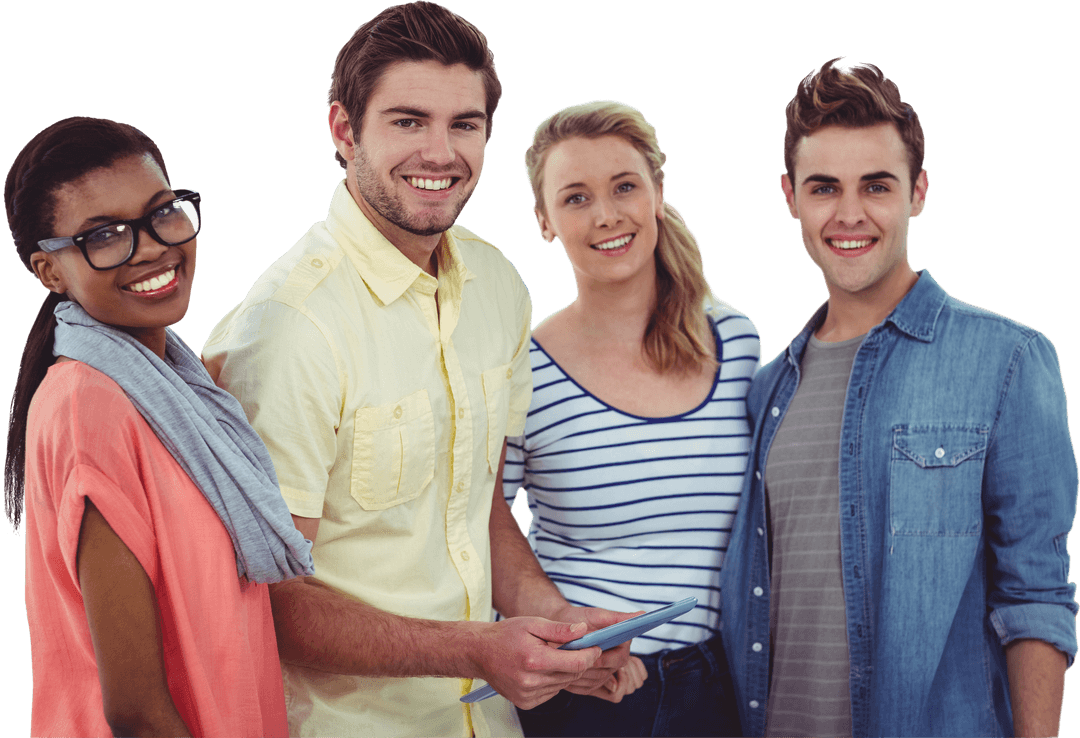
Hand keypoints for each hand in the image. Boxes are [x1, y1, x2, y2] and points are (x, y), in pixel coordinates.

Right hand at [476, 617, 601, 708]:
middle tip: (581, 649)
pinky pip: (552, 692)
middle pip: (572, 675)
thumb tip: (584, 631)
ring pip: (563, 685)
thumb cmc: (506, 635)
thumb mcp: (533, 623)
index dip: (591, 655)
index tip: (596, 646)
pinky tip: (543, 669)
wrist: (479, 653)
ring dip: (566, 672)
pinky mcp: (526, 703)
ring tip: (556, 657)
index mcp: (534, 659)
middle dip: (581, 662)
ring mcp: (528, 695)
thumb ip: (560, 629)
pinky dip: (554, 681)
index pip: (576, 663)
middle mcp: (531, 681)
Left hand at [547, 605, 644, 695]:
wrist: (558, 627)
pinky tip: (562, 674)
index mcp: (621, 644)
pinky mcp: (591, 682)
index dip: (607, 659)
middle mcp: (615, 660)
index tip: (593, 654)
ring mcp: (603, 673)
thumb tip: (642, 614)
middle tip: (573, 661)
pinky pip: (586, 688)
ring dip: (581, 676)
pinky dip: (575, 683)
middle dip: (591, 667)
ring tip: (564, 666)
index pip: (621, 658)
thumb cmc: (578, 618)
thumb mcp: (596, 615)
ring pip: (596, 682)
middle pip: (608, 672)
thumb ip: (618, 618)